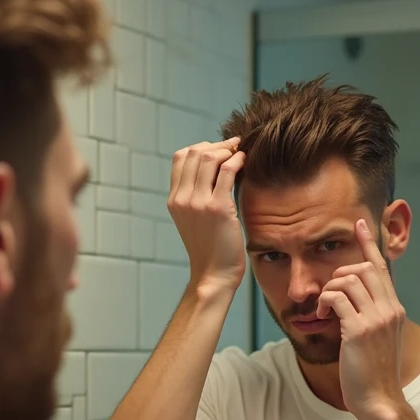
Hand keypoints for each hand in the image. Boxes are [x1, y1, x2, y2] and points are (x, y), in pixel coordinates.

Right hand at [167, 138, 246, 293]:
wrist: (213, 274)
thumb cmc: (210, 248)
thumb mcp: (194, 219)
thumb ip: (196, 196)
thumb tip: (213, 170)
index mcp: (174, 200)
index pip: (180, 157)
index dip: (200, 147)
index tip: (218, 150)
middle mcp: (182, 198)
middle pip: (194, 152)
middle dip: (217, 145)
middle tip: (234, 147)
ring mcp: (197, 202)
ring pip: (209, 156)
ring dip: (227, 150)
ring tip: (240, 153)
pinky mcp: (217, 207)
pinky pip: (227, 170)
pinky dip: (237, 159)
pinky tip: (245, 161)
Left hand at [316, 219, 407, 419]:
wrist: (381, 400)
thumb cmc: (374, 373)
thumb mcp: (377, 339)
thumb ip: (370, 317)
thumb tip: (352, 305)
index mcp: (394, 309)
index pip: (381, 267)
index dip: (368, 243)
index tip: (360, 223)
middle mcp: (388, 309)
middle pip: (362, 268)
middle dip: (339, 274)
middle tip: (327, 295)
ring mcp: (376, 318)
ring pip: (347, 279)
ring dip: (328, 289)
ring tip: (323, 308)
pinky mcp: (359, 330)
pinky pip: (336, 298)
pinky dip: (324, 301)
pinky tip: (321, 314)